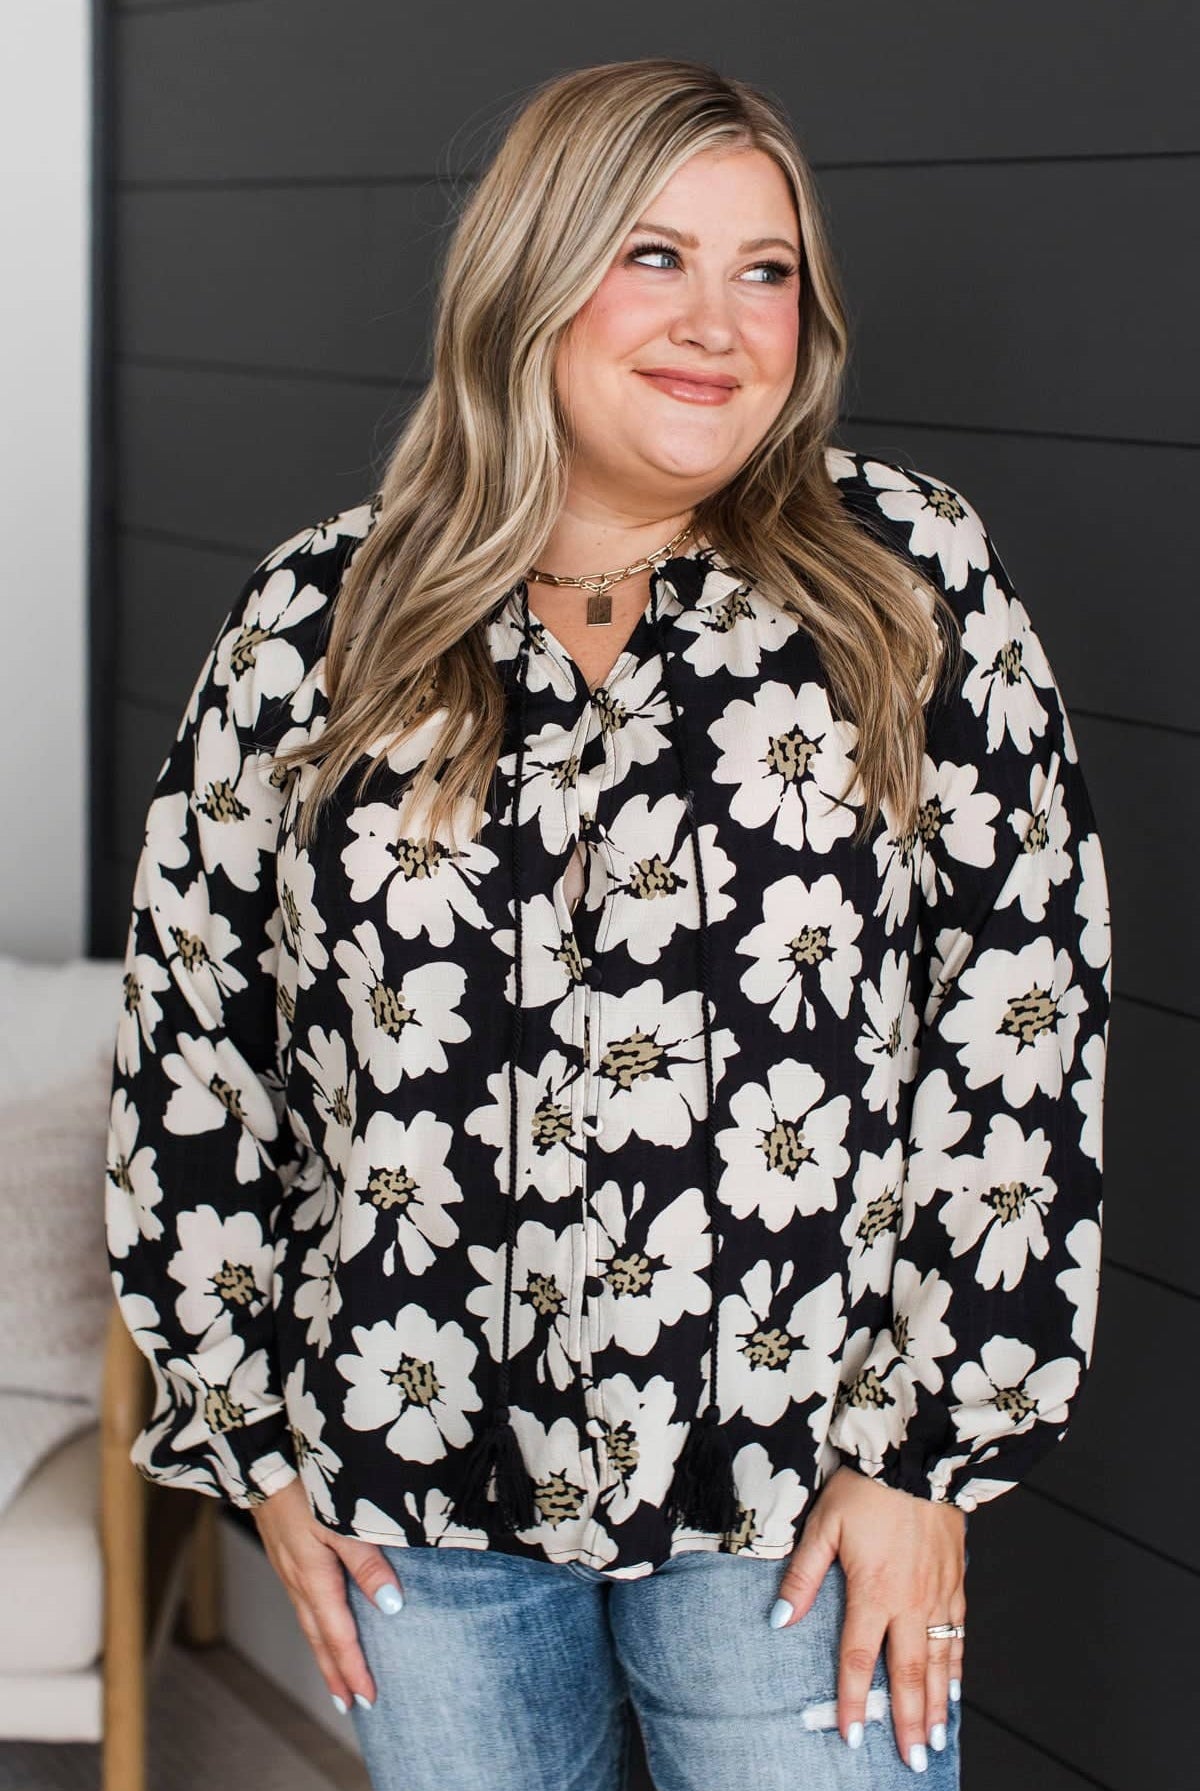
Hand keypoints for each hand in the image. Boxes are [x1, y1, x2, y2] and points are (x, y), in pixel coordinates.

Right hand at [250, 1476, 405, 1714]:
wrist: (260, 1460)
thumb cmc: (304, 1486)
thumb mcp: (342, 1521)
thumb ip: (368, 1562)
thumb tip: (392, 1605)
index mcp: (314, 1577)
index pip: (339, 1635)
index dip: (354, 1668)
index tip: (369, 1698)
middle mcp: (297, 1581)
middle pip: (319, 1638)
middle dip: (335, 1673)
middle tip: (351, 1705)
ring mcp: (288, 1569)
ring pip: (308, 1623)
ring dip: (324, 1654)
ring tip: (337, 1679)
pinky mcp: (285, 1555)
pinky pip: (302, 1603)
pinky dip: (315, 1627)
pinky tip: (322, 1627)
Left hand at [773, 1464, 965, 1771]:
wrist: (917, 1456)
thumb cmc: (865, 1488)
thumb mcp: (823, 1525)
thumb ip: (803, 1576)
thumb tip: (780, 1620)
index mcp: (873, 1591)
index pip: (860, 1659)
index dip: (854, 1700)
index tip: (851, 1735)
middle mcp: (909, 1601)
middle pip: (908, 1674)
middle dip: (909, 1721)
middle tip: (911, 1760)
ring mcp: (938, 1593)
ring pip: (938, 1661)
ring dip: (937, 1704)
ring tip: (935, 1739)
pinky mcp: (955, 1580)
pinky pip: (958, 1634)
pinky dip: (956, 1666)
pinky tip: (954, 1688)